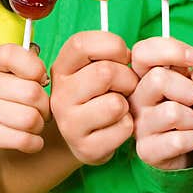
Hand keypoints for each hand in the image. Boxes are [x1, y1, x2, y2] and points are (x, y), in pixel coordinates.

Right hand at [0, 43, 49, 163]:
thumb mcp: (4, 77)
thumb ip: (26, 69)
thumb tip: (46, 79)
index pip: (12, 55)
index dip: (35, 67)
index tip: (40, 80)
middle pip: (31, 92)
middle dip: (45, 106)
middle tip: (42, 111)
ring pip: (30, 118)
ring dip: (39, 126)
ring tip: (34, 126)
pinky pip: (22, 139)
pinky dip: (35, 143)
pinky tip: (32, 141)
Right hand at [49, 31, 137, 164]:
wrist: (85, 137)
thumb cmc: (98, 94)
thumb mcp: (94, 67)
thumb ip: (107, 53)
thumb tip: (133, 56)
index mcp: (61, 69)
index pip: (81, 44)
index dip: (111, 45)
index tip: (122, 57)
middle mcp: (59, 95)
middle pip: (105, 73)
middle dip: (127, 78)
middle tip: (126, 87)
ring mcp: (69, 124)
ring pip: (115, 103)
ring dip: (127, 104)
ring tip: (119, 107)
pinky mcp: (86, 148)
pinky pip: (123, 128)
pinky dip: (128, 126)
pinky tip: (116, 126)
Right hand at [129, 37, 192, 169]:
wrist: (190, 150)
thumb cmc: (192, 110)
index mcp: (144, 75)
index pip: (143, 51)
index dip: (171, 50)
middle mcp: (135, 97)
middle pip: (158, 78)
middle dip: (188, 89)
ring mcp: (138, 124)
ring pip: (172, 112)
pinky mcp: (146, 150)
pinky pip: (178, 140)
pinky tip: (191, 141)